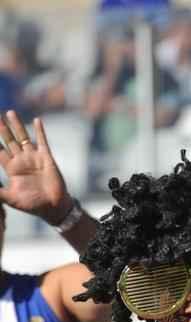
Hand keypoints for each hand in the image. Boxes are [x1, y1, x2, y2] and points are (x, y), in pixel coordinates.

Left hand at [0, 110, 72, 224]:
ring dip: (16, 125)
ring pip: (23, 137)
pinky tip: (37, 120)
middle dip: (1, 129)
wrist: (53, 207)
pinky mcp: (46, 158)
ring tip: (9, 112)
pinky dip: (40, 131)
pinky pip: (42, 141)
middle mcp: (21, 160)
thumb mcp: (10, 198)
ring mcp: (33, 158)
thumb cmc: (32, 205)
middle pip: (9, 140)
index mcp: (11, 168)